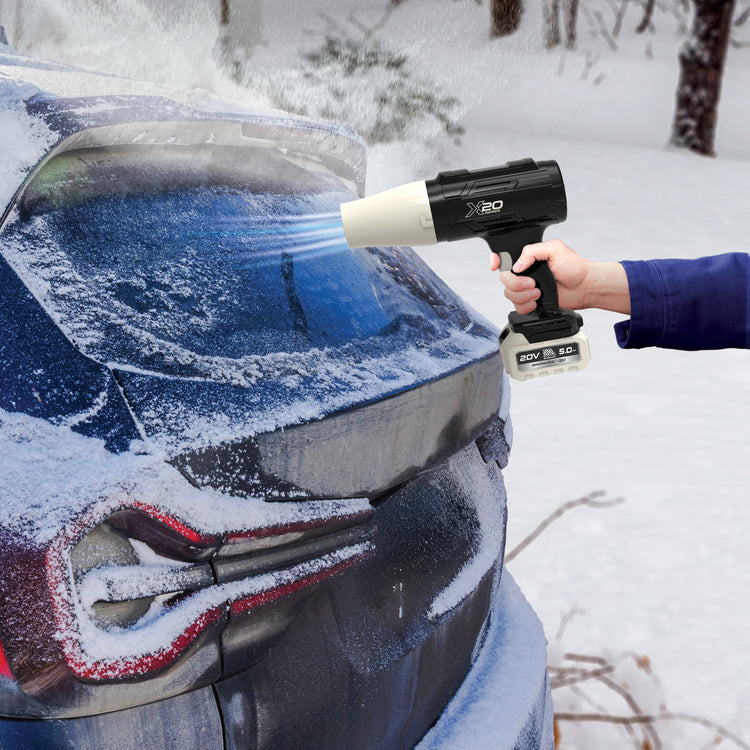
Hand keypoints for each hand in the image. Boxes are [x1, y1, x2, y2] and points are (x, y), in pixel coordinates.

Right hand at [489, 239, 630, 314]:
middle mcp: (524, 272)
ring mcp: (526, 288)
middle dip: (516, 284)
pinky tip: (537, 302)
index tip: (495, 265)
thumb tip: (517, 265)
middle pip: (504, 279)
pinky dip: (526, 306)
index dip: (495, 260)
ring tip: (539, 292)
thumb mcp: (555, 249)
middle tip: (533, 283)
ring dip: (523, 296)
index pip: (504, 257)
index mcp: (527, 258)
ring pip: (509, 294)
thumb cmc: (574, 267)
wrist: (584, 287)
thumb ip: (532, 251)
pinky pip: (517, 307)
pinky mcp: (530, 302)